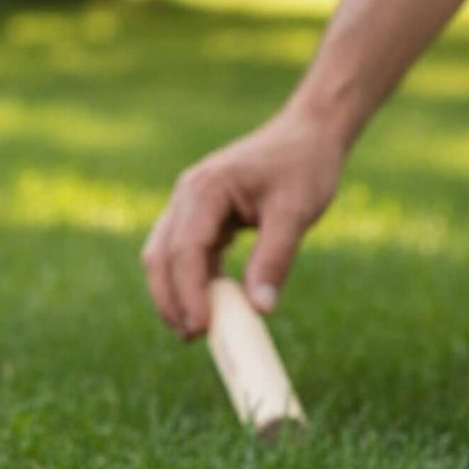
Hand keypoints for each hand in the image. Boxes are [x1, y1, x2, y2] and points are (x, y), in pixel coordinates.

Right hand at [142, 108, 345, 337]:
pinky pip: (183, 253)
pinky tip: (208, 305)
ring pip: (164, 256)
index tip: (202, 328)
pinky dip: (190, 280)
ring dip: (174, 293)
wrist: (308, 132)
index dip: (189, 293)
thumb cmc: (304, 166)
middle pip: (160, 256)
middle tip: (191, 336)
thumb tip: (260, 310)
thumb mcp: (296, 213)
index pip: (185, 250)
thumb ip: (275, 260)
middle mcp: (186, 196)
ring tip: (194, 329)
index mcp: (205, 189)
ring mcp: (188, 204)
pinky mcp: (198, 214)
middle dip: (170, 299)